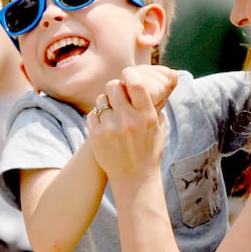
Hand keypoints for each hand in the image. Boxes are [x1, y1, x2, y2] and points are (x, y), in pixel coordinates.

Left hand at [87, 65, 177, 180]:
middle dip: (115, 88)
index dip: (130, 73)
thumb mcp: (158, 127)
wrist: (135, 178)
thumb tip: (152, 83)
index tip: (128, 73)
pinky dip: (97, 117)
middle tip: (117, 95)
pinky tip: (105, 126)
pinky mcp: (96, 136)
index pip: (136, 84)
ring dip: (105, 103)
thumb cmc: (149, 150)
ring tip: (112, 114)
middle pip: (113, 86)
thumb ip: (154, 105)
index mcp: (146, 116)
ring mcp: (111, 128)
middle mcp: (129, 121)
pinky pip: (92, 114)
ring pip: (101, 100)